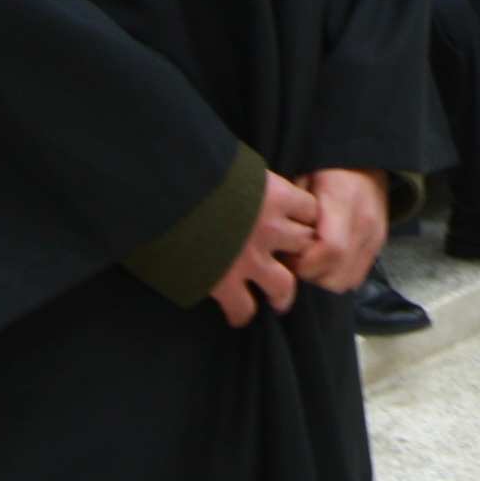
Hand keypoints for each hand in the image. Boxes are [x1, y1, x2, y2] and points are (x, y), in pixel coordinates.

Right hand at [208, 171, 321, 326]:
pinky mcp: (225, 281)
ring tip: (278, 301)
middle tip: (291, 261)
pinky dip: (241, 314)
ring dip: (282, 295)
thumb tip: (244, 179)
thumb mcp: (235, 164)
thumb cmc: (199, 169)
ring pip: (284, 285)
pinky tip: (237, 316)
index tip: (295, 222)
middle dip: (298, 253)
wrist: (170, 192)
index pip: (309, 209)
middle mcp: (270, 228)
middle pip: (303, 246)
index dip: (302, 217)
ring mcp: (250, 258)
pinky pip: (243, 307)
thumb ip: (249, 179)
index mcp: (275, 194)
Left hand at [292, 169, 388, 292]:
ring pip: (345, 281)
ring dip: (323, 277)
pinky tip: (325, 258)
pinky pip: (355, 277)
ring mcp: (375, 237)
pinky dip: (337, 274)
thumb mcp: (303, 178)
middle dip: (309, 274)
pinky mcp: (378, 244)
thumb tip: (278, 243)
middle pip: (336, 275)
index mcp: (345, 202)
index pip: (330, 250)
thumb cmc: (327, 167)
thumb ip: (294, 211)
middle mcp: (365, 224)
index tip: (286, 252)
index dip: (302, 262)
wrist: (365, 158)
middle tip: (294, 257)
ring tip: (309, 257)